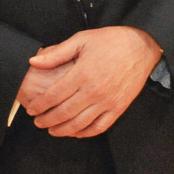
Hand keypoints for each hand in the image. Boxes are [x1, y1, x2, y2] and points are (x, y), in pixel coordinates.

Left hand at [22, 26, 163, 137]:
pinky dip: (85, 133)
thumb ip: (57, 53)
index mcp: (82, 73)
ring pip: (79, 124)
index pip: (53, 96)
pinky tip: (76, 132)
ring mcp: (107, 101)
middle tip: (37, 122)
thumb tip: (33, 62)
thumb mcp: (82, 40)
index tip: (31, 109)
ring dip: (62, 130)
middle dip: (46, 120)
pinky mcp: (119, 107)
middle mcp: (94, 90)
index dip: (39, 105)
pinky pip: (99, 127)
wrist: (142, 46)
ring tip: (52, 129)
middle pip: (63, 113)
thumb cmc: (112, 40)